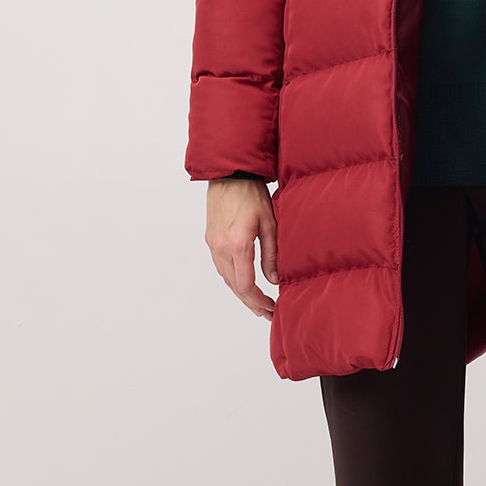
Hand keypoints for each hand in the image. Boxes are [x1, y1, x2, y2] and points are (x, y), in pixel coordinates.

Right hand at [205, 176, 277, 318]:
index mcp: (237, 245)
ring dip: (241, 293)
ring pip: (226, 278)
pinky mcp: (211, 239)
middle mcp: (221, 248)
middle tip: (266, 312)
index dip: (258, 301)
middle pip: (234, 286)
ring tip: (257, 303)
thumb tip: (275, 280)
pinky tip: (243, 283)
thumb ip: (271, 255)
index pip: (245, 285)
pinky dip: (232, 279)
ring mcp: (213, 244)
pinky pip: (221, 267)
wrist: (229, 173)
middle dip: (251, 302)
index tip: (270, 308)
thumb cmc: (251, 193)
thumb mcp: (269, 224)